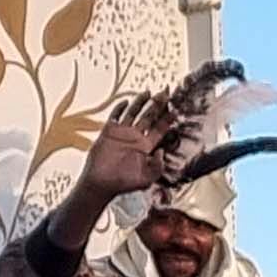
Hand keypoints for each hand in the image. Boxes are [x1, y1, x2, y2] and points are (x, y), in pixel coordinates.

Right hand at [69, 88, 188, 203]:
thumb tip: (162, 151)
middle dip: (158, 105)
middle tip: (165, 93)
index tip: (175, 107)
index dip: (167, 118)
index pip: (160, 128)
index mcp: (146, 147)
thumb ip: (157, 166)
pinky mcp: (109, 131)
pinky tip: (126, 102)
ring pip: (134, 112)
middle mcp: (136, 137)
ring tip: (149, 92)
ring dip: (141, 102)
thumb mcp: (146, 179)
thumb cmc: (123, 183)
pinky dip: (120, 108)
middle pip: (149, 116)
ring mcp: (123, 133)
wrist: (101, 183)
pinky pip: (116, 115)